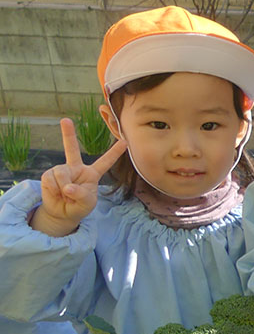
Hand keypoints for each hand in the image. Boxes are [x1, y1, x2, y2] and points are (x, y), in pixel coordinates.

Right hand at [32, 119, 127, 236]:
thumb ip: (81, 195)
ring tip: (65, 196)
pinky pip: (51, 180)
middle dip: (68, 134)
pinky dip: (54, 190)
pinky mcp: (48, 175)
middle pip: (71, 148)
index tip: (125, 142)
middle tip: (65, 120)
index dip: (114, 153)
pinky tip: (56, 194)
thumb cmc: (79, 206)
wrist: (62, 213)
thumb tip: (67, 187)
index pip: (105, 162)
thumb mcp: (87, 203)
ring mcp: (62, 170)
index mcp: (92, 173)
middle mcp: (76, 168)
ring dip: (63, 188)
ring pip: (61, 174)